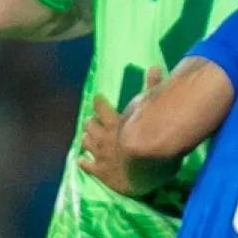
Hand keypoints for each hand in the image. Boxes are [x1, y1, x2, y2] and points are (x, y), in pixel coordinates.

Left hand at [77, 65, 167, 196]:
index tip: (98, 99)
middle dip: (91, 122)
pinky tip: (82, 160)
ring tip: (88, 138)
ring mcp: (99, 155)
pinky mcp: (100, 171)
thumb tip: (154, 66)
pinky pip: (86, 165)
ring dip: (87, 139)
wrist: (145, 170)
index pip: (100, 106)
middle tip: (94, 122)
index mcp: (114, 121)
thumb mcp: (153, 112)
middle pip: (89, 124)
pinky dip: (84, 161)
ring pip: (85, 142)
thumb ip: (152, 89)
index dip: (99, 102)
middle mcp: (102, 136)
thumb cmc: (152, 140)